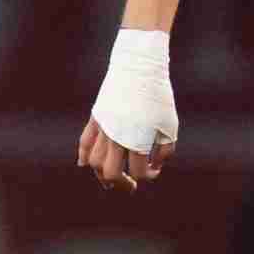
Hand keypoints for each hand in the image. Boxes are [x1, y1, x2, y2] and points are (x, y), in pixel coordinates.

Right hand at [81, 28, 177, 192]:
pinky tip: (84, 165)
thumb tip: (153, 167)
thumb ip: (165, 151)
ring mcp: (103, 128)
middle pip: (111, 173)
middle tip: (131, 186)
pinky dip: (83, 156)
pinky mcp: (95, 119)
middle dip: (122, 184)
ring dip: (101, 174)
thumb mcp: (170, 126)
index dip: (149, 176)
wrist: (138, 67)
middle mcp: (117, 138)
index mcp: (138, 141)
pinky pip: (84, 142)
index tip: (154, 171)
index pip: (140, 172)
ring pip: (94, 162)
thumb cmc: (158, 98)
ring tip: (110, 181)